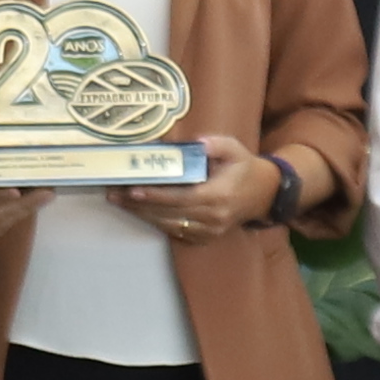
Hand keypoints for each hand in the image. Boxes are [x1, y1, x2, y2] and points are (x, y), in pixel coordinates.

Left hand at [130, 136, 290, 244]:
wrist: (264, 194)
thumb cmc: (244, 167)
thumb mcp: (234, 149)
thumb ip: (217, 144)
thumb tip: (198, 143)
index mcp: (219, 195)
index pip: (181, 197)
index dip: (156, 195)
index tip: (133, 190)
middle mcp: (213, 217)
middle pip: (169, 213)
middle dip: (139, 204)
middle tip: (114, 194)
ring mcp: (209, 230)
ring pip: (169, 224)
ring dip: (142, 213)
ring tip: (119, 201)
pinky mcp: (205, 236)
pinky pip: (175, 231)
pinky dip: (156, 220)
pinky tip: (138, 210)